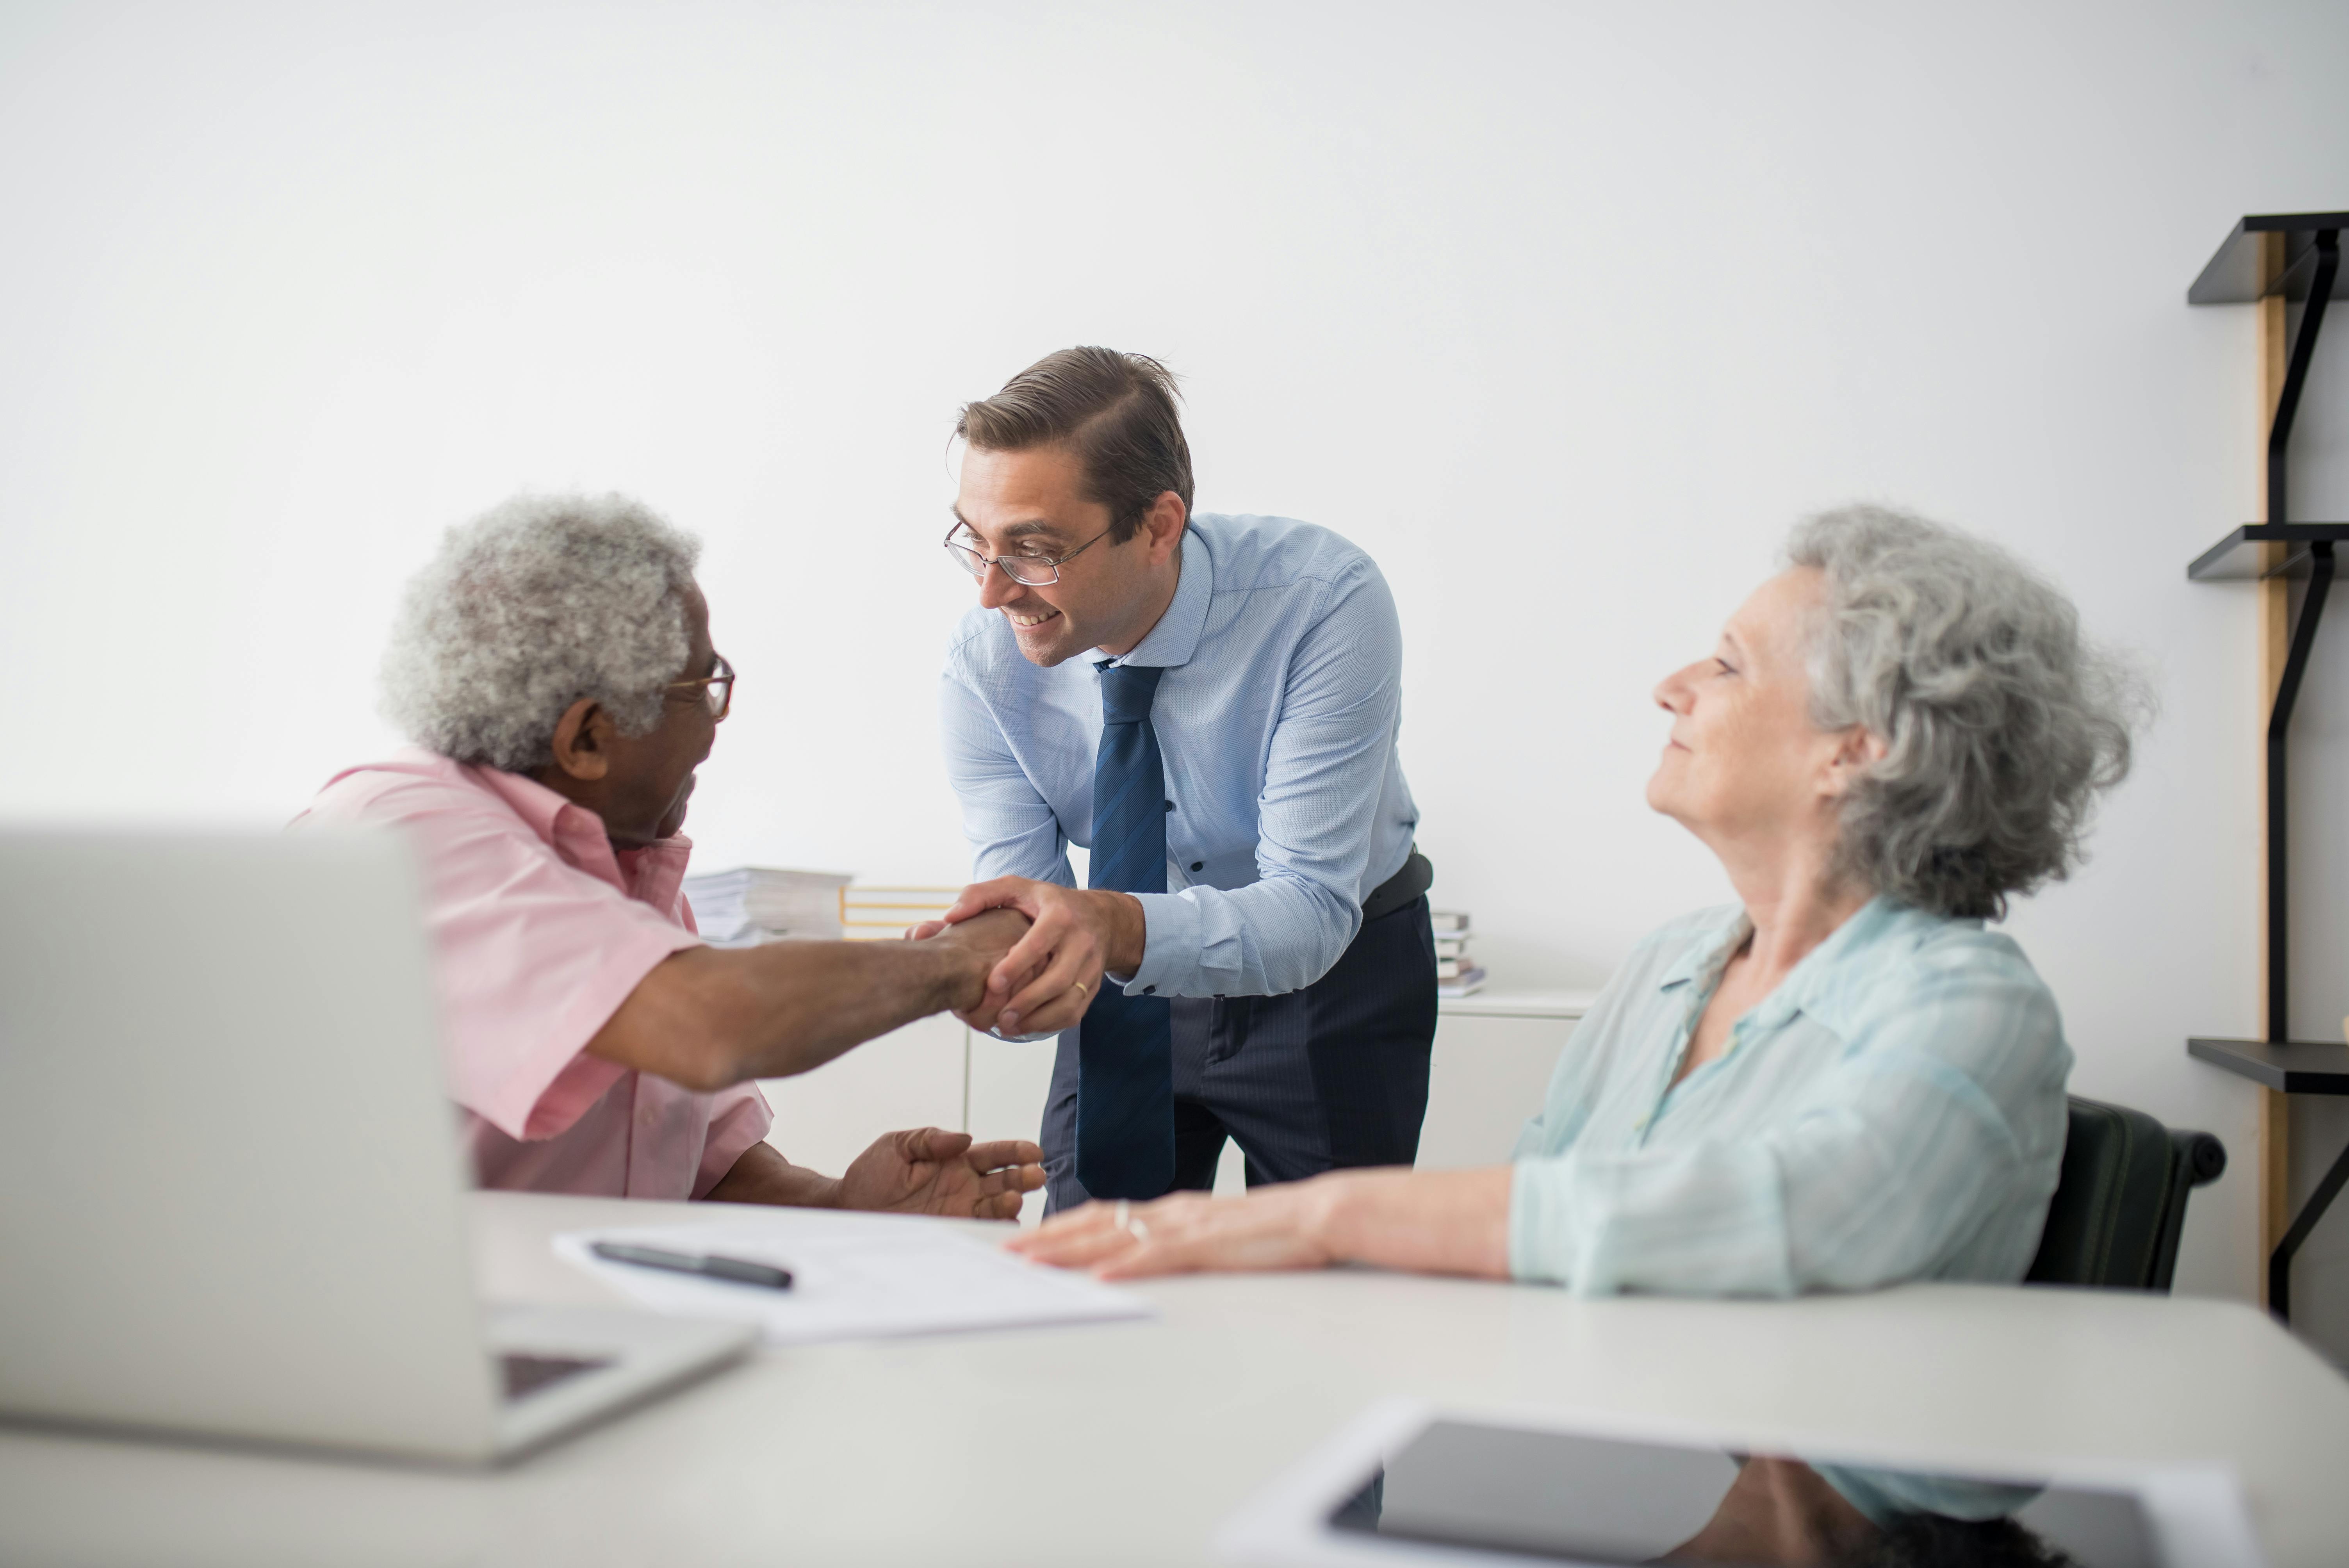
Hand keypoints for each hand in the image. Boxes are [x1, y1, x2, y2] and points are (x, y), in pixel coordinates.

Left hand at [837, 1127, 1045, 1220]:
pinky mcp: (951, 1230)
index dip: (1015, 1151)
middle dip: (1023, 1177)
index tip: (1033, 1151)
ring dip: (1011, 1202)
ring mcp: (960, 1209)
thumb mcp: (898, 1145)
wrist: (850, 1207)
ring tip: (1013, 1199)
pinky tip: (1005, 1223)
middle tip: (1035, 1175)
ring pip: (997, 1206)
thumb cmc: (872, 1173)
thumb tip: (965, 1138)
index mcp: (956, 1159)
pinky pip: (981, 1229)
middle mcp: (965, 1185)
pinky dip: (996, 1228)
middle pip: (1004, 1180)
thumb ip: (932, 1139)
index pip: (994, 1153)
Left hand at [941, 876, 1144, 1036]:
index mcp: (1060, 915)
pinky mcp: (1093, 985)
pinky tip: (1026, 1027)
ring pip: (1070, 1000)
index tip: (993, 984)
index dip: (1017, 965)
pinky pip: (1076, 1011)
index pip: (1040, 942)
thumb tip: (951, 916)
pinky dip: (1051, 1024)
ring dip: (1039, 1019)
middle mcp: (1081, 941)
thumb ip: (981, 895)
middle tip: (999, 1018)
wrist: (1100, 917)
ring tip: (1008, 1027)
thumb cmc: (1049, 903)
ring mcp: (1091, 966)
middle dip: (1028, 1001)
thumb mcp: (1017, 888)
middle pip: (1058, 978)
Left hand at [1004, 1182, 1340, 1278]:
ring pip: (1115, 1236)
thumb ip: (1186, 1244)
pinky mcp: (1208, 1244)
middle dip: (1049, 1238)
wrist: (1319, 1213)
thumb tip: (1153, 1260)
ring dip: (1069, 1249)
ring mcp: (1188, 1226)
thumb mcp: (1220, 1238)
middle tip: (1008, 1252)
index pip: (1107, 1216)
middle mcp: (1172, 1212)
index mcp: (1175, 1211)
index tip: (1030, 1240)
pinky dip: (1126, 1265)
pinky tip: (1100, 1276)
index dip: (1064, 1227)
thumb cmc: (1276, 1232)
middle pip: (1097, 1222)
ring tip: (1033, 1261)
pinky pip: (1159, 1256)